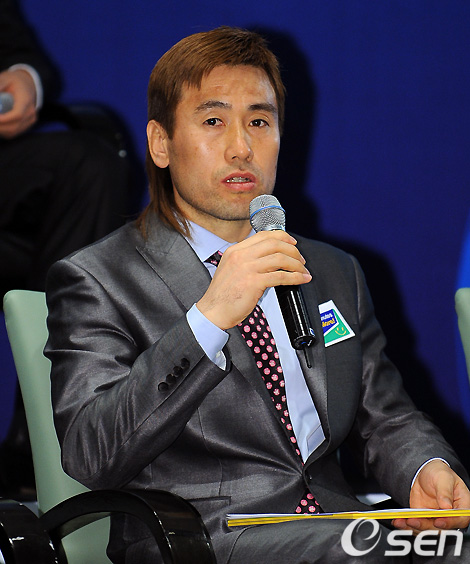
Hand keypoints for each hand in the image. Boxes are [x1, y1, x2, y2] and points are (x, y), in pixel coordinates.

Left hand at [0, 69, 37, 137]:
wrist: (29, 85)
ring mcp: (30, 120)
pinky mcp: (26, 125)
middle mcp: (30, 113)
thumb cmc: (15, 82)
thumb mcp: (5, 79)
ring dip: (0, 129)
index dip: (4, 119)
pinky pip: (13, 132)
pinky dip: (3, 131)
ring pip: (13, 132)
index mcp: (26, 100)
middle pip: (14, 127)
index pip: (17, 115)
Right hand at [196, 230, 311, 329]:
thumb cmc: (223, 295)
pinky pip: (281, 276)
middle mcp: (241, 256)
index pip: (263, 235)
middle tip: (300, 260)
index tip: (292, 244)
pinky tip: (301, 280)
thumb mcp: (230, 269)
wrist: (213, 311)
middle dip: (293, 251)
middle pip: (275, 244)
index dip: (282, 237)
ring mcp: (247, 268)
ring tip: (303, 271)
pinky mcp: (253, 282)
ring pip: (280, 258)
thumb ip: (246, 260)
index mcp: (235, 250)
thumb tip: (270, 258)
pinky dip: (295, 277)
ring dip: (296, 265)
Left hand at [392, 459, 469, 532]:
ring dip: (414, 527)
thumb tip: (447, 507)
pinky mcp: (424, 519)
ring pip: (428, 529)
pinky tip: (399, 521)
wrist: (425, 472)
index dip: (449, 522)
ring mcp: (436, 518)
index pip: (460, 519)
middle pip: (442, 527)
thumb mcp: (444, 478)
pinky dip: (407, 525)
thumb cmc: (439, 474)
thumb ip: (445, 492)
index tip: (438, 522)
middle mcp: (450, 516)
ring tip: (402, 521)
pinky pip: (417, 524)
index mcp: (462, 506)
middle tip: (413, 521)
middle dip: (426, 526)